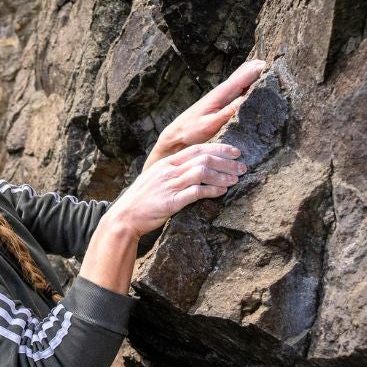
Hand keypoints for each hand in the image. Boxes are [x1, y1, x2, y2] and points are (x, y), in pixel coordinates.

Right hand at [103, 142, 247, 237]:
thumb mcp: (155, 179)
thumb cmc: (141, 201)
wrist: (124, 218)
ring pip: (201, 172)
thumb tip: (195, 169)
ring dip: (222, 175)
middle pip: (203, 158)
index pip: (197, 149)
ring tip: (235, 180)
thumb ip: (173, 172)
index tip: (235, 152)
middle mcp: (168, 171)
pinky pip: (195, 192)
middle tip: (242, 168)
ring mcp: (169, 185)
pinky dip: (211, 190)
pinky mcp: (170, 202)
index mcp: (166, 163)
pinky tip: (221, 191)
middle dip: (226, 162)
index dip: (219, 148)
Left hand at [147, 59, 266, 168]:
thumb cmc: (191, 130)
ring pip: (240, 80)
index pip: (241, 78)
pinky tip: (254, 84)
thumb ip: (228, 112)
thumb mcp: (211, 124)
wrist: (177, 134)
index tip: (270, 64)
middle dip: (257, 68)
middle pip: (242, 75)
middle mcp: (221, 92)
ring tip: (268, 68)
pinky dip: (247, 84)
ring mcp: (221, 96)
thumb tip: (245, 100)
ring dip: (253, 74)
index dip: (256, 71)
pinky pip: (237, 89)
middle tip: (274, 63)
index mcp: (220, 94)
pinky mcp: (221, 102)